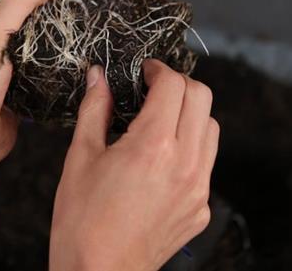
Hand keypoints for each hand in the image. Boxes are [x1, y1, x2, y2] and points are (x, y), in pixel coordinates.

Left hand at [0, 0, 63, 177]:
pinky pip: (41, 76)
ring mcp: (1, 71)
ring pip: (34, 50)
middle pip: (22, 21)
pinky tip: (78, 62)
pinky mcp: (17, 94)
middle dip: (48, 16)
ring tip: (86, 29)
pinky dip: (56, 71)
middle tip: (80, 5)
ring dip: (54, 45)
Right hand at [49, 60, 218, 270]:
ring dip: (190, 114)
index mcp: (152, 146)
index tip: (145, 72)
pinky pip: (207, 163)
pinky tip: (162, 160)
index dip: (158, 70)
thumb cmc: (82, 221)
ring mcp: (198, 188)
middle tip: (153, 90)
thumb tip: (98, 78)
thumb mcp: (80, 158)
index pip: (173, 85)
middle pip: (202, 98)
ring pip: (211, 128)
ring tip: (160, 123)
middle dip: (178, 85)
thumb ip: (94, 110)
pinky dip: (191, 149)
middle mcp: (185, 163)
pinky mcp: (201, 208)